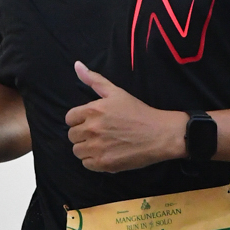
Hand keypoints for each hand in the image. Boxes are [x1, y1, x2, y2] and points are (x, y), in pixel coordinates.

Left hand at [65, 62, 186, 171]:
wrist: (160, 134)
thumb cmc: (139, 112)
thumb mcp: (116, 92)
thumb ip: (94, 80)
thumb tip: (76, 65)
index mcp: (93, 110)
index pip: (69, 119)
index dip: (79, 120)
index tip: (92, 122)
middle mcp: (92, 129)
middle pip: (72, 136)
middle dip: (83, 134)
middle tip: (99, 134)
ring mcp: (97, 147)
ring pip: (77, 151)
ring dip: (86, 148)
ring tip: (102, 144)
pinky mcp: (104, 163)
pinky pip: (87, 164)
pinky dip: (94, 161)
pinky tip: (106, 154)